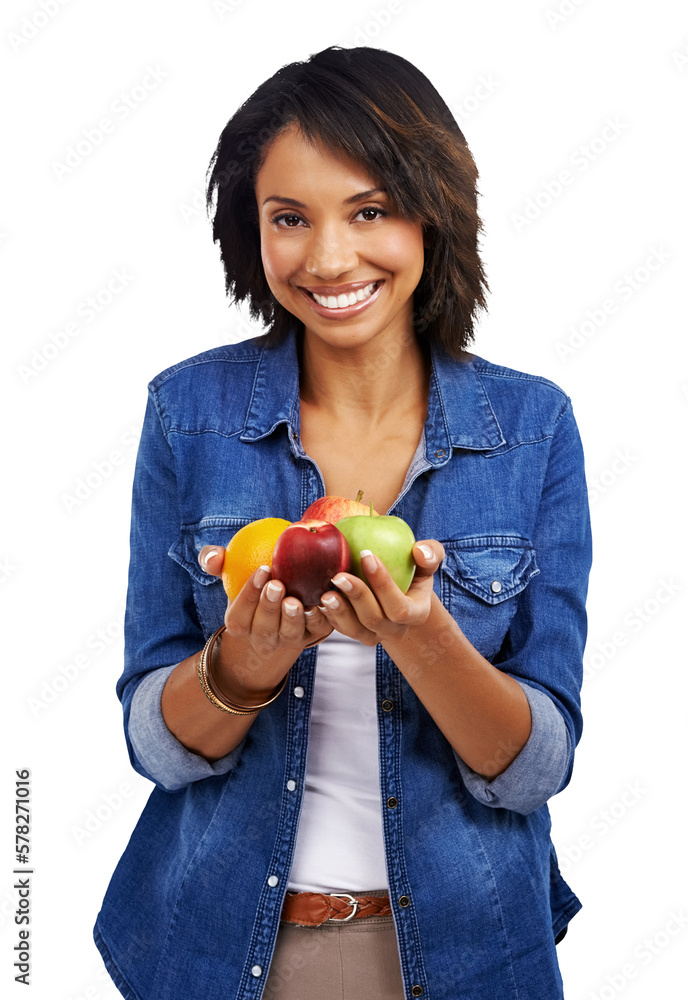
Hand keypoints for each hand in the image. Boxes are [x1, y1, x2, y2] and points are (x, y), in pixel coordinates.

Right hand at [198, 546, 332, 700]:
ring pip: (289, 634)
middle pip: (264, 629)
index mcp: (241, 624)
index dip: (249, 596)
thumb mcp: (232, 574)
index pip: (239, 616)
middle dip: (269, 608)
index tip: (262, 570)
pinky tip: (322, 601)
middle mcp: (264, 638)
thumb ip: (216, 561)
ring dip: (292, 619)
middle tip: (277, 585)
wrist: (280, 609)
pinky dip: (320, 618)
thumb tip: (213, 556)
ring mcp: (288, 639)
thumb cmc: (252, 585)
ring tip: (295, 600)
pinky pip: (317, 631)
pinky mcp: (314, 635)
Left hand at [319, 540, 444, 646]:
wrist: (400, 589)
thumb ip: (431, 553)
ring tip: (325, 593)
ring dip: (339, 612)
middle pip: (374, 619)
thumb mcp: (428, 558)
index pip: (399, 606)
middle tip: (339, 575)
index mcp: (416, 613)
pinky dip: (327, 615)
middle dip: (357, 597)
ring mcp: (373, 634)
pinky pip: (340, 628)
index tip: (366, 554)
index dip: (383, 583)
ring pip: (354, 630)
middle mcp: (395, 629)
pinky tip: (316, 598)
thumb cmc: (413, 567)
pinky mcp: (354, 632)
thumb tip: (419, 551)